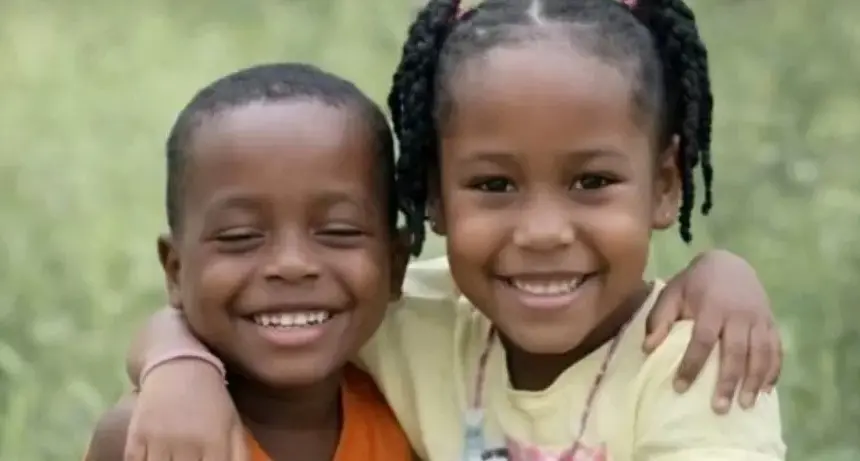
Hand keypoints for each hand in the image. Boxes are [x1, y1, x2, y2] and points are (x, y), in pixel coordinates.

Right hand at [124, 359, 248, 460]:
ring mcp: (159, 441)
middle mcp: (187, 444)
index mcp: (215, 443)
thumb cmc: (211, 401)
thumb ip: (239, 456)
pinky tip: (153, 456)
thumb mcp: (233, 425)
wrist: (179, 367)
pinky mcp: (136, 437)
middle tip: (187, 460)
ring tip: (172, 458)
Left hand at [644, 250, 781, 413]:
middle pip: (735, 352)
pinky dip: (773, 370)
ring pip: (760, 353)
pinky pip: (777, 349)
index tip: (680, 388)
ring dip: (754, 381)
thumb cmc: (695, 283)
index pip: (702, 340)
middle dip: (728, 382)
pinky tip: (766, 390)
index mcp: (712, 307)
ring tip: (746, 405)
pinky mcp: (771, 322)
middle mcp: (739, 314)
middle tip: (720, 409)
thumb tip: (647, 349)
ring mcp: (759, 318)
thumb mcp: (672, 292)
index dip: (691, 365)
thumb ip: (659, 319)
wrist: (730, 262)